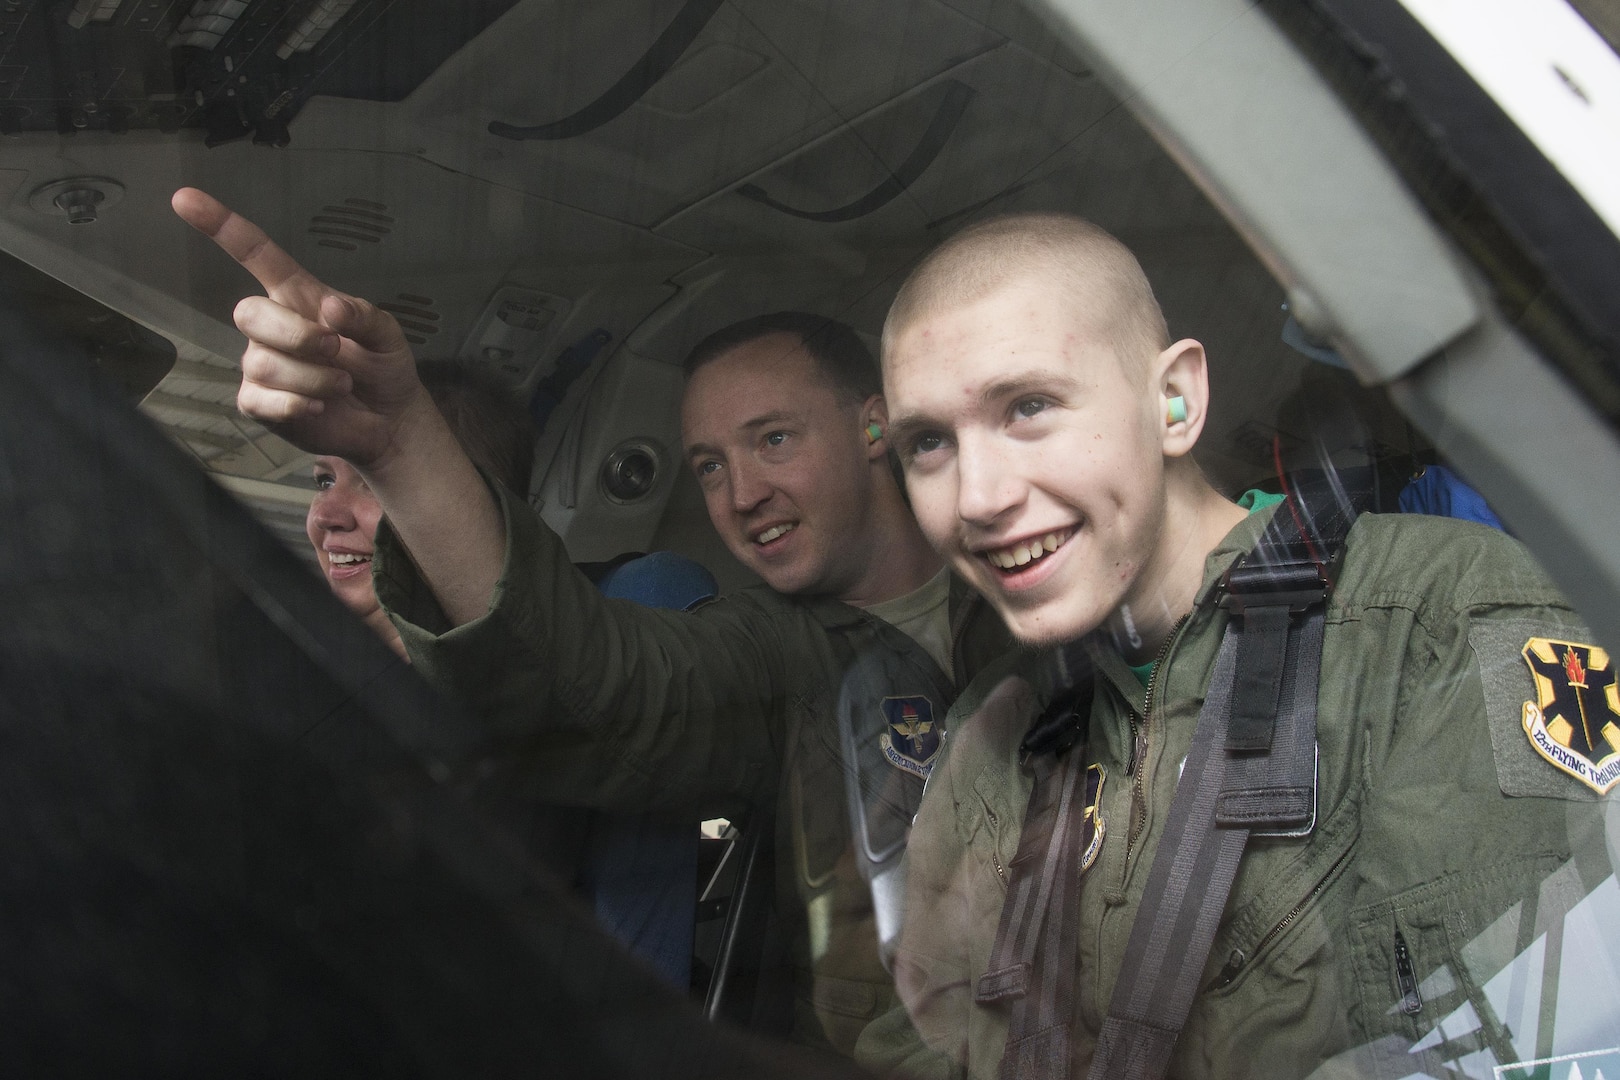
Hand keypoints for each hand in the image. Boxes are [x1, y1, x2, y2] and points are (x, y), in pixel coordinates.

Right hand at [171, 187, 428, 469]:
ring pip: (262, 363)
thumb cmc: (382, 367)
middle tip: (337, 350)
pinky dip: (296, 405)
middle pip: (248, 313)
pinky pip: (260, 399)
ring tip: (341, 383)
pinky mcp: (258, 401)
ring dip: (313, 378)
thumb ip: (364, 317)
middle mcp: (273, 326)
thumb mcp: (387, 335)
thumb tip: (330, 307)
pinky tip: (318, 406)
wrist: (388, 419)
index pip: (255, 254)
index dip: (220, 226)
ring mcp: (262, 363)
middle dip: (297, 335)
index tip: (184, 199)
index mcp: (298, 296)